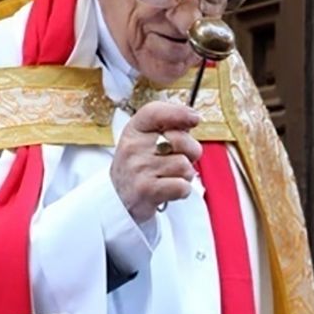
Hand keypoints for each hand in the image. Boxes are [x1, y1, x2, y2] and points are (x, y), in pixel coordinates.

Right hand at [110, 103, 202, 223]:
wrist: (119, 200)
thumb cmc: (140, 168)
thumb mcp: (144, 141)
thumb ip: (166, 128)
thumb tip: (192, 118)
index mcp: (134, 130)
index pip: (156, 112)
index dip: (179, 113)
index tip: (195, 118)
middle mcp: (133, 146)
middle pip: (180, 140)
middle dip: (190, 152)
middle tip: (178, 160)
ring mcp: (139, 168)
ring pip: (184, 166)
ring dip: (185, 175)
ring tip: (169, 178)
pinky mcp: (147, 190)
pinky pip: (182, 186)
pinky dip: (182, 190)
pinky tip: (170, 190)